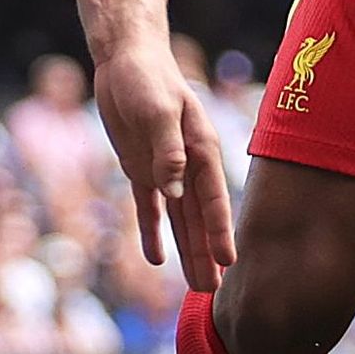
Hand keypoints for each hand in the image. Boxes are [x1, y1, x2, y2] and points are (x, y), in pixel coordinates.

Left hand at [97, 44, 229, 292]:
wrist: (126, 59)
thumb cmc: (146, 78)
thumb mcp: (156, 110)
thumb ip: (166, 150)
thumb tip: (174, 191)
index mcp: (200, 149)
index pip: (212, 198)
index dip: (219, 231)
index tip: (228, 262)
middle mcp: (188, 164)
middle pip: (199, 218)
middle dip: (206, 254)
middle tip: (214, 294)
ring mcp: (165, 169)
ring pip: (178, 219)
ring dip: (186, 251)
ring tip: (197, 286)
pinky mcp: (141, 168)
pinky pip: (148, 207)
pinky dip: (152, 232)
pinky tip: (156, 258)